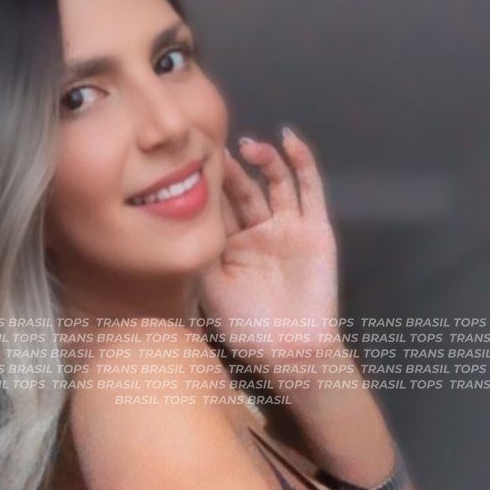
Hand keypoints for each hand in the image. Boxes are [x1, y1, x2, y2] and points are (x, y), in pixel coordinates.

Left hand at [198, 126, 342, 366]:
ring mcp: (287, 228)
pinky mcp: (316, 229)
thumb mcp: (208, 286)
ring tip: (248, 146)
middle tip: (213, 148)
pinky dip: (302, 162)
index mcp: (228, 246)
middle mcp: (257, 232)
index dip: (204, 182)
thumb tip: (174, 212)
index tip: (187, 156)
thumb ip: (198, 248)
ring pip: (275, 182)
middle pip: (242, 190)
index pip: (215, 205)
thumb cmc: (245, 326)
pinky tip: (288, 140)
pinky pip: (310, 190)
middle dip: (229, 169)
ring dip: (263, 160)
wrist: (290, 350)